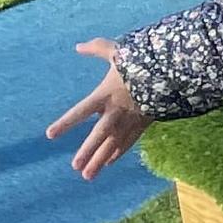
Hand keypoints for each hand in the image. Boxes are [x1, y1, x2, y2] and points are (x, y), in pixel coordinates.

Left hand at [48, 40, 145, 180]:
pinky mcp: (143, 123)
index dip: (66, 123)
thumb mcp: (118, 51)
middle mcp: (117, 110)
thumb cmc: (142, 60)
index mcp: (106, 94)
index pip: (81, 111)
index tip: (50, 135)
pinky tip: (109, 162)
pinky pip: (129, 141)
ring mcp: (131, 119)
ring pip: (114, 143)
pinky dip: (118, 152)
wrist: (172, 72)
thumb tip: (77, 46)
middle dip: (87, 151)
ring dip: (101, 159)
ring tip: (87, 175)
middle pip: (99, 134)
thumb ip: (97, 48)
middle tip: (75, 167)